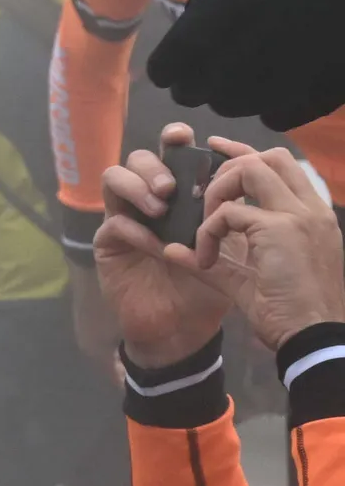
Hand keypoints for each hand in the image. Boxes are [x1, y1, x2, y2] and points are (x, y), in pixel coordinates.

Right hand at [96, 143, 241, 367]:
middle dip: (154, 167)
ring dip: (136, 188)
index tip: (184, 138)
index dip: (174, 138)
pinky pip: (114, 223)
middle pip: (139, 159)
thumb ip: (229, 210)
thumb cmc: (208, 284)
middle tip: (171, 190)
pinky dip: (135, 230)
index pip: (171, 152)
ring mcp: (125, 218)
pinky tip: (155, 246)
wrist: (184, 327)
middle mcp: (148, 199)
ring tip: (160, 210)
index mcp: (180, 193)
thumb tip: (236, 173)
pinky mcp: (107, 244)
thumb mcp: (229, 243)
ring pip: (114, 179)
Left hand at [197, 142, 344, 352]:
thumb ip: (219, 260)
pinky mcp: (279, 229)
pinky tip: (204, 259)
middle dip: (229, 163)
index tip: (215, 148)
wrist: (312, 337)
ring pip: (250, 170)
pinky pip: (228, 212)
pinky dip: (207, 231)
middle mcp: (310, 209)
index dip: (245, 153)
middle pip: (269, 157)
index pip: (282, 166)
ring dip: (218, 191)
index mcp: (313, 217)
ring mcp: (298, 215)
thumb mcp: (252, 279)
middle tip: (203, 191)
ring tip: (205, 224)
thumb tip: (173, 249)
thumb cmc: (290, 313)